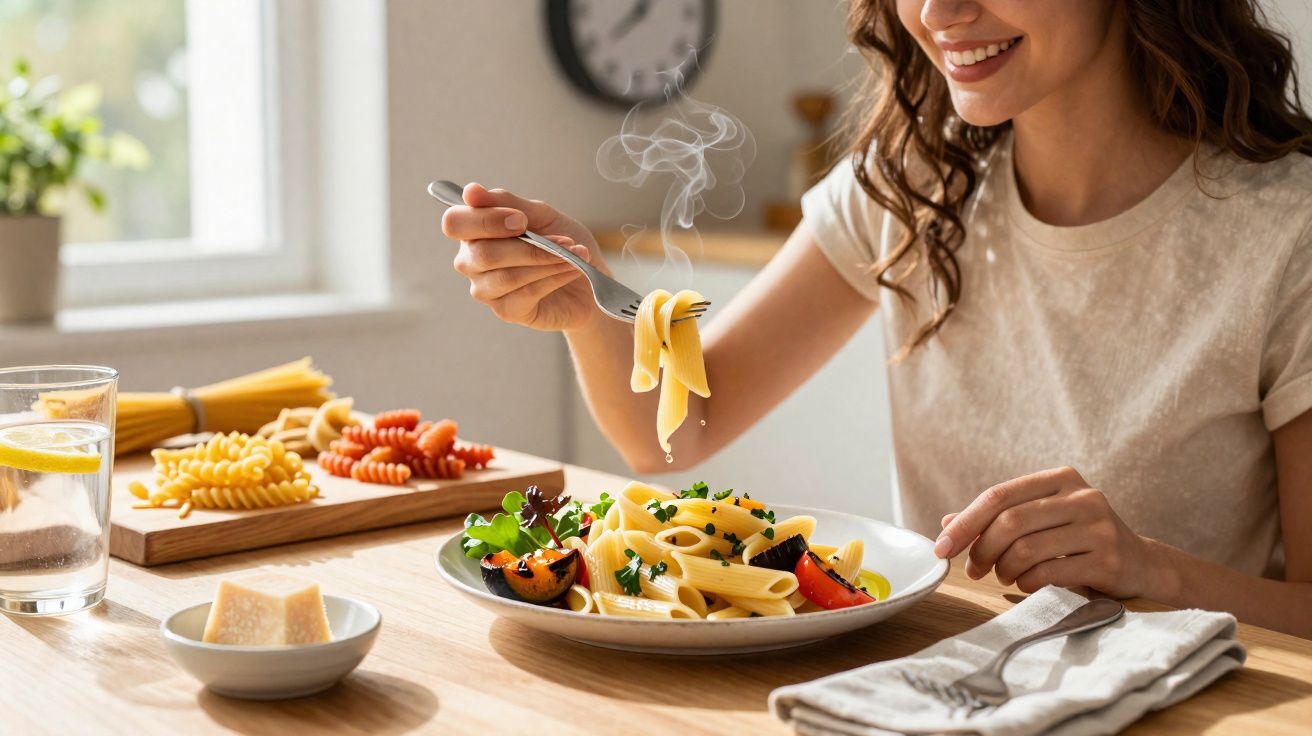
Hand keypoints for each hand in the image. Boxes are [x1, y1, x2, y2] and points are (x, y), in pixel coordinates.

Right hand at [442, 183, 607, 331]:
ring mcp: (485, 290)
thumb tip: (470, 191)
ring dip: (547, 261)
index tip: (521, 220)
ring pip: (507, 276)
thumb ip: (507, 203)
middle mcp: (471, 262)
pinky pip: (527, 292)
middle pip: (482, 254)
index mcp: (472, 232)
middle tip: (564, 240)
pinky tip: (572, 269)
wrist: (588, 278)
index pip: (454, 223)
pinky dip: (554, 277)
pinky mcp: (506, 311)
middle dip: (528, 246)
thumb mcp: (539, 215)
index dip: (486, 220)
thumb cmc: (560, 243)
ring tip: (574, 254)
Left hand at [934, 466, 1166, 598]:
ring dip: (1004, 569)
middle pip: (1009, 522)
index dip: (964, 523)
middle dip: (981, 550)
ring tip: (1004, 576)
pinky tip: (1027, 584)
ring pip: (1026, 548)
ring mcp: (1098, 526)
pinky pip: (1049, 572)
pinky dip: (1027, 583)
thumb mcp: (1042, 521)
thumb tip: (946, 523)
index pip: (998, 495)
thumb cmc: (1079, 541)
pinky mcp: (1108, 558)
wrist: (1142, 564)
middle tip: (974, 570)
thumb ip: (998, 519)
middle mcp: (1082, 496)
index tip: (941, 547)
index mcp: (1060, 479)